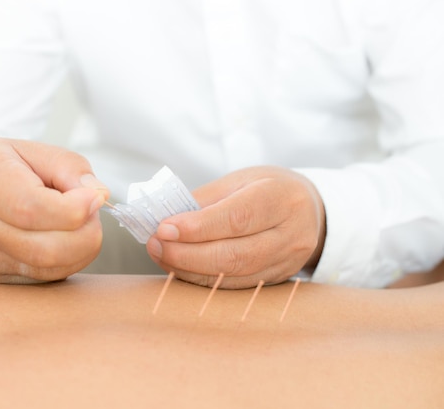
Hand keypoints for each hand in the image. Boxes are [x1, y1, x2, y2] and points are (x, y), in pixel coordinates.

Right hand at [0, 137, 108, 282]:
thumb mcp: (31, 150)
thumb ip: (69, 167)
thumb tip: (99, 195)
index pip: (30, 208)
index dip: (74, 209)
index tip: (94, 198)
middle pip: (44, 248)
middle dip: (86, 233)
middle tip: (91, 212)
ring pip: (47, 268)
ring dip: (80, 249)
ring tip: (78, 224)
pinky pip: (43, 278)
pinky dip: (66, 261)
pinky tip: (63, 239)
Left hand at [146, 166, 325, 288]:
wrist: (311, 210)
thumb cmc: (268, 189)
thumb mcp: (240, 181)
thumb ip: (204, 200)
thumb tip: (165, 219)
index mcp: (281, 198)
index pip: (237, 218)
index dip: (198, 227)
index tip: (164, 228)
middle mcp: (290, 234)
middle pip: (235, 254)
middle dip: (188, 253)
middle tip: (156, 244)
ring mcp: (286, 262)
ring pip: (234, 276)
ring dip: (190, 269)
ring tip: (161, 254)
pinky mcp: (276, 281)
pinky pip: (235, 286)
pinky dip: (203, 279)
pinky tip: (180, 268)